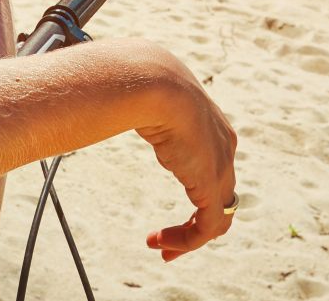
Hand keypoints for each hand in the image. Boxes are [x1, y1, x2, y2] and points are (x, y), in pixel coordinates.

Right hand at [132, 45, 238, 262]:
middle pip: (220, 197)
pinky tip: (160, 243)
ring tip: (161, 247)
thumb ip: (137, 106)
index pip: (214, 166)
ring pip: (216, 218)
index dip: (195, 190)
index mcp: (211, 125)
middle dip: (194, 222)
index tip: (170, 196)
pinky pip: (206, 227)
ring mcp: (222, 167)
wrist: (153, 82)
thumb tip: (104, 97)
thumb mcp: (145, 99)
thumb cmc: (140, 84)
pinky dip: (186, 240)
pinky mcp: (212, 185)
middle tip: (166, 240)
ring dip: (188, 237)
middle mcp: (224, 147)